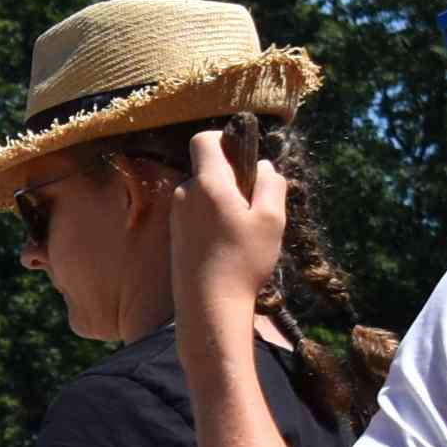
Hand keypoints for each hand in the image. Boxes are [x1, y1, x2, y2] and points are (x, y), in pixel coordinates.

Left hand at [171, 126, 286, 317]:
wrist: (209, 307)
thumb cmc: (243, 261)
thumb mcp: (272, 217)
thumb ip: (271, 182)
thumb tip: (263, 165)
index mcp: (207, 183)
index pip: (204, 139)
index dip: (225, 140)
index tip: (244, 158)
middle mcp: (184, 195)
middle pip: (207, 168)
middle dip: (232, 176)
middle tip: (254, 204)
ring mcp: (176, 217)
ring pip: (204, 192)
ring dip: (225, 201)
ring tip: (243, 230)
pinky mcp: (175, 236)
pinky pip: (197, 213)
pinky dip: (213, 218)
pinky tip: (228, 244)